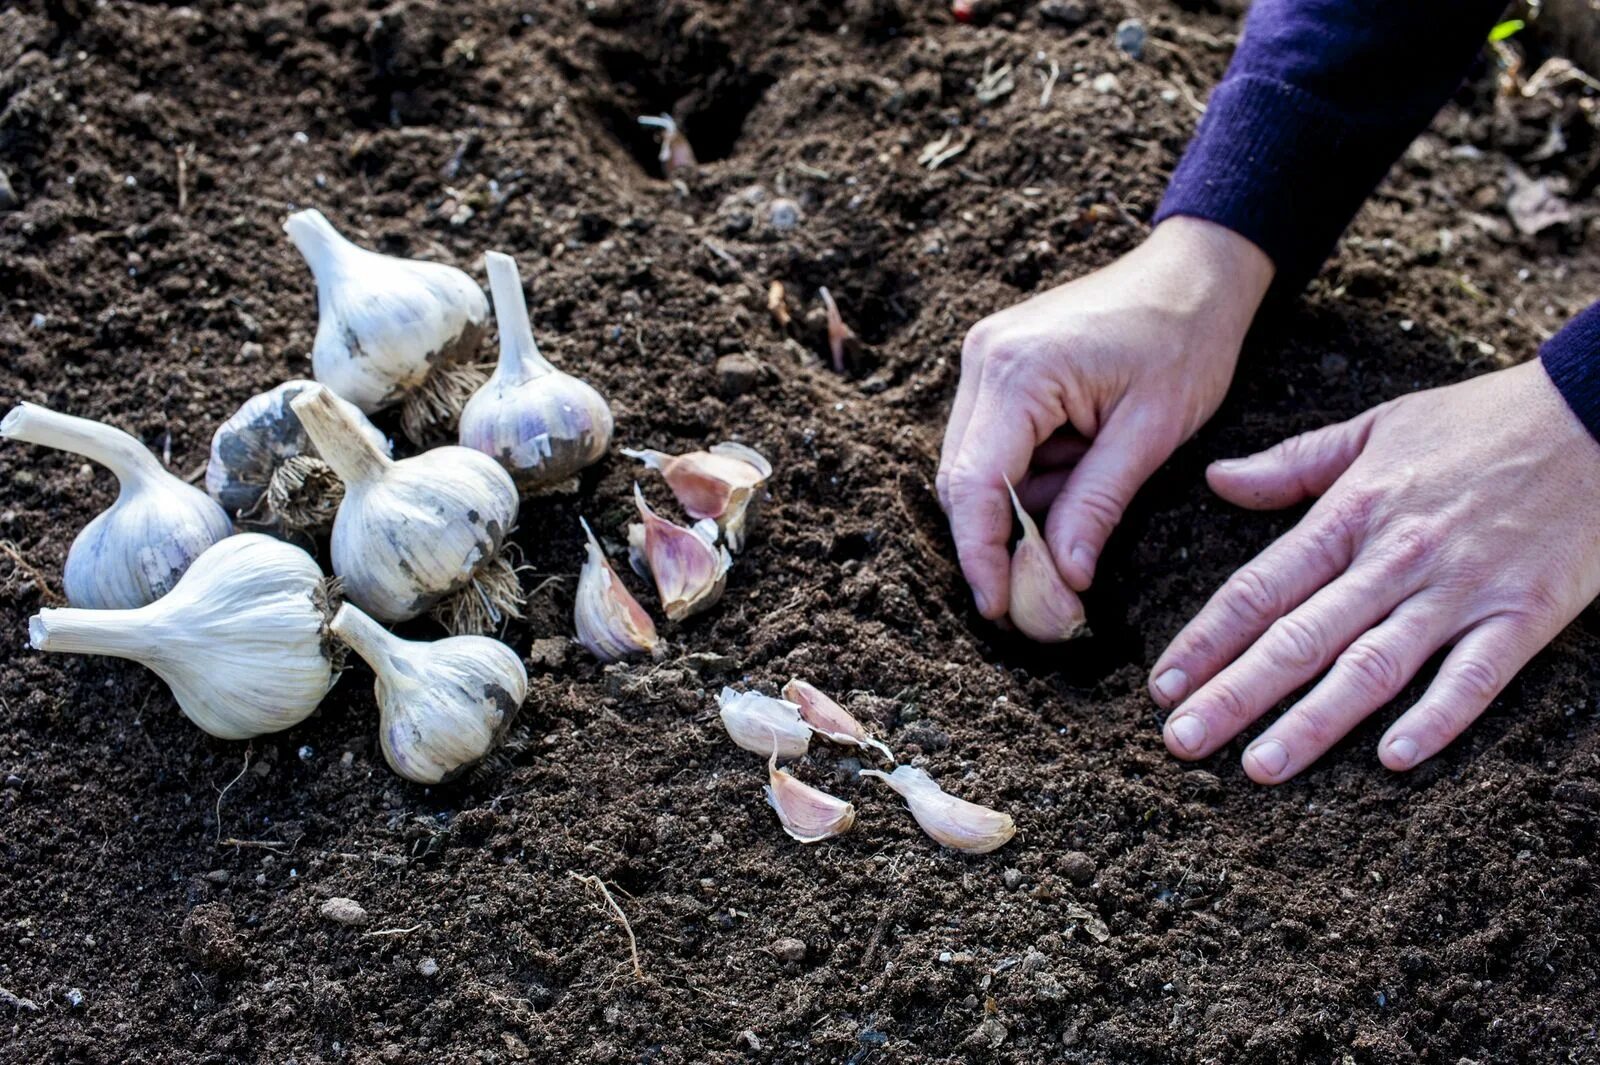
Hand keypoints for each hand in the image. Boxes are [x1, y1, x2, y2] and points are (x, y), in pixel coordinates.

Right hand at [937, 217, 1274, 621]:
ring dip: (1017, 510)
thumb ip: (1097, 505)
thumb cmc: (1186, 339)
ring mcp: (985, 359)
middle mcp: (984, 359)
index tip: (1000, 609)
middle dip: (997, 542)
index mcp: (1019, 372)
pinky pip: (994, 444)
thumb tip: (1065, 580)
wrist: (1195, 271)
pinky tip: (1072, 482)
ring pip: (974, 467)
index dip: (981, 555)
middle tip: (1039, 598)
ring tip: (1075, 528)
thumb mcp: (1152, 433)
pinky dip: (1026, 480)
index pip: (974, 485)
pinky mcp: (999, 367)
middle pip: (961, 480)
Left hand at [1151, 359, 1599, 782]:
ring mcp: (1459, 590)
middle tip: (1180, 742)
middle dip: (1234, 694)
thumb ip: (1293, 463)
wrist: (1598, 411)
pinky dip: (1436, 718)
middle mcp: (1395, 557)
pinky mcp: (1524, 614)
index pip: (1259, 588)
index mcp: (1352, 514)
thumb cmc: (1480, 422)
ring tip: (1259, 767)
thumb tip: (1216, 480)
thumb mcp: (1376, 426)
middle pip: (1299, 637)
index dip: (1206, 639)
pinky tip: (1392, 759)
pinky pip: (1475, 676)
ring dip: (1313, 721)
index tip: (1162, 685)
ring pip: (1372, 666)